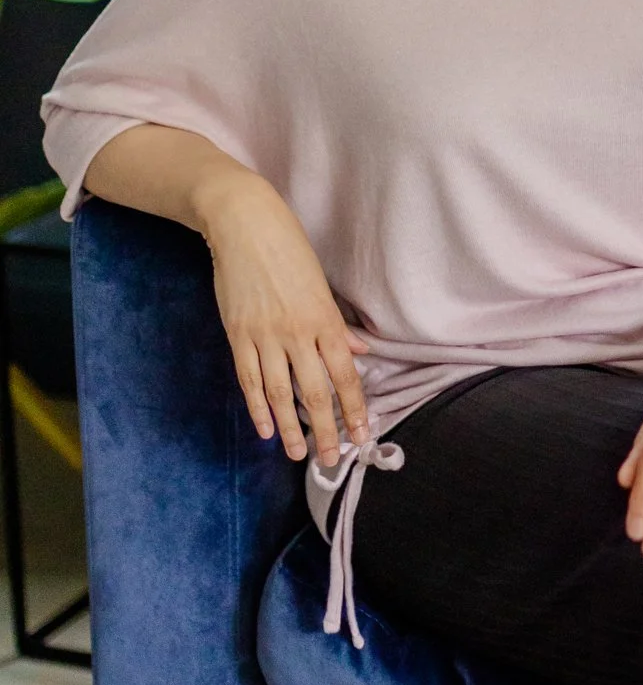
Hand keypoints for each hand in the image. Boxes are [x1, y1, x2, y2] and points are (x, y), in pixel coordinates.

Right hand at [198, 172, 370, 467]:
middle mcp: (298, 333)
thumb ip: (338, 325)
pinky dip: (257, 407)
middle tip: (332, 459)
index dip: (354, 409)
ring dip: (290, 428)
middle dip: (326, 430)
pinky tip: (265, 429)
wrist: (244, 225)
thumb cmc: (288, 249)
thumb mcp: (320, 284)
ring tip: (298, 454)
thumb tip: (359, 352)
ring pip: (279, 393)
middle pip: (314, 393)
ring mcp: (265, 336)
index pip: (345, 375)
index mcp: (324, 319)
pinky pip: (249, 379)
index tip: (363, 435)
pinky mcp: (237, 334)